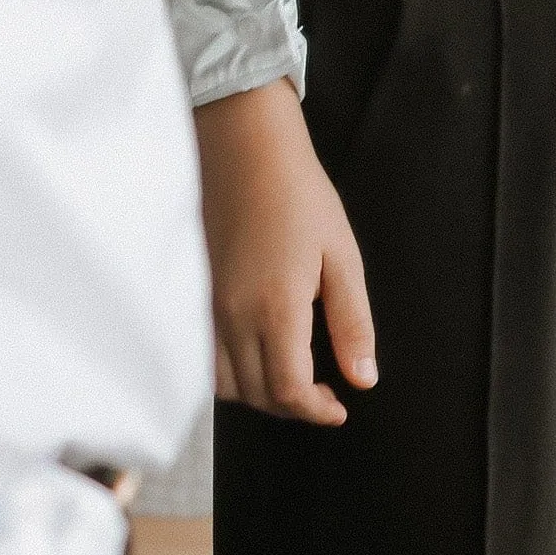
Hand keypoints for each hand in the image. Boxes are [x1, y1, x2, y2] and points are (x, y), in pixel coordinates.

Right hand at [193, 79, 375, 423]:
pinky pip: (203, 354)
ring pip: (224, 381)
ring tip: (288, 373)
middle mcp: (233, 315)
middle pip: (257, 394)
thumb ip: (352, 323)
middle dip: (293, 406)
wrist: (243, 143)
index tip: (338, 406)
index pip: (289, 392)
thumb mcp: (342, 256)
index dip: (316, 411)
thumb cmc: (298, 192)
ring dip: (258, 391)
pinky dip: (227, 371)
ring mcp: (206, 305)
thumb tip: (362, 378)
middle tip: (322, 391)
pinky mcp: (193, 291)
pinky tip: (252, 352)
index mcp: (276, 309)